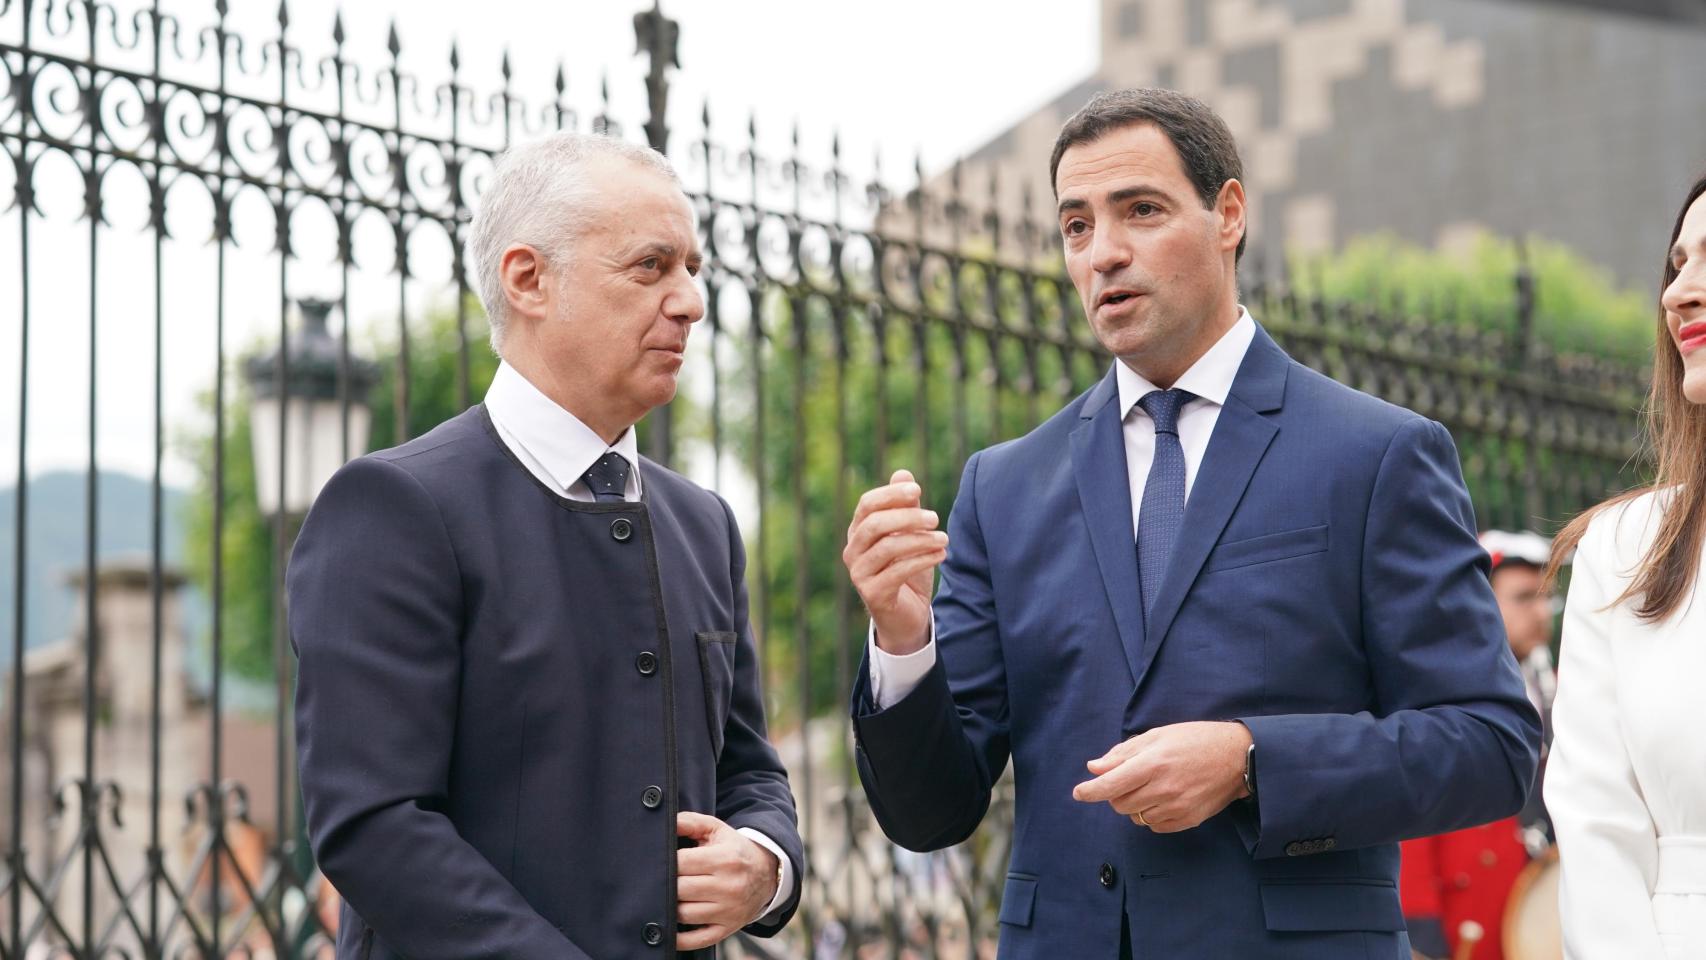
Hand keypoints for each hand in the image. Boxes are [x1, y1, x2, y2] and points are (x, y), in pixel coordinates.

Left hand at [675, 812, 780, 950]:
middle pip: (680, 889)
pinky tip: (670, 930)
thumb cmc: (734, 851)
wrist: (766, 875)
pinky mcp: (726, 929)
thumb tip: (666, 823)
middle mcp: (729, 887)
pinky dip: (680, 939)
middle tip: (663, 878)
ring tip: (671, 895)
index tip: (662, 860)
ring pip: (684, 914)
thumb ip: (690, 822)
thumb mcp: (717, 830)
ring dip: (672, 906)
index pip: (681, 863)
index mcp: (725, 860)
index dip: (667, 861)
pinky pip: (697, 940)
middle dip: (667, 883)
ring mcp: (728, 911)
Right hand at [843, 469, 947, 655]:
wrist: (906, 615)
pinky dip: (922, 560)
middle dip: (907, 517)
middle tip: (935, 518)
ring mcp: (859, 574)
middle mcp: (853, 551)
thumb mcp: (909, 535)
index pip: (867, 504)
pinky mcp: (872, 594)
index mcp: (858, 531)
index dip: (891, 494)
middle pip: (875, 523)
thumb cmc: (907, 569)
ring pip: (887, 547)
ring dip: (920, 540)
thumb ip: (905, 506)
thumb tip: (903, 474)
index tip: (917, 490)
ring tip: (944, 539)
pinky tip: (941, 554)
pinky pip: (897, 572)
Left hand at [1071, 721, 1251, 832]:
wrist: (1237, 757)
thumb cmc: (1196, 740)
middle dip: (1116, 794)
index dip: (1090, 791)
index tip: (1078, 793)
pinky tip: (1164, 798)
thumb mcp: (1158, 736)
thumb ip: (1123, 753)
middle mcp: (1163, 788)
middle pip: (1120, 804)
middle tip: (1130, 780)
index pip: (1111, 784)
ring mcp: (1176, 807)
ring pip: (1136, 817)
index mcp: (1153, 763)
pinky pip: (1154, 826)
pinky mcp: (1187, 820)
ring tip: (1152, 786)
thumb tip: (1094, 768)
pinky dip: (1151, 815)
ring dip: (1135, 805)